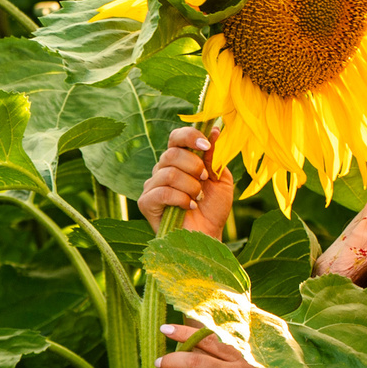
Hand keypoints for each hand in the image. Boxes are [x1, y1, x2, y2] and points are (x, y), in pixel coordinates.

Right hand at [136, 126, 234, 240]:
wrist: (208, 236)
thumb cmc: (213, 209)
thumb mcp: (220, 179)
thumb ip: (214, 156)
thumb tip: (215, 131)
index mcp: (179, 161)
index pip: (176, 137)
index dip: (189, 136)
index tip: (206, 145)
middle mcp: (163, 170)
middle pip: (172, 154)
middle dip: (194, 166)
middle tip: (204, 180)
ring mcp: (153, 186)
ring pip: (169, 173)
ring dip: (190, 186)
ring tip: (198, 198)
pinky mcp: (147, 203)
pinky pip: (162, 191)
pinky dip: (180, 198)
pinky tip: (188, 206)